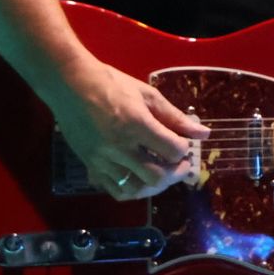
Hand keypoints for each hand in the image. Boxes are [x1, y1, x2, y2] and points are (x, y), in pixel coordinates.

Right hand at [47, 60, 211, 200]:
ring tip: (161, 172)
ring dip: (154, 185)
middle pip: (156, 177)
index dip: (185, 149)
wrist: (71, 85)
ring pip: (135, 189)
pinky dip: (131, 190)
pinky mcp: (90, 166)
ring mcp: (102, 160)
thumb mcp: (147, 94)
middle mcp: (119, 147)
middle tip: (179, 164)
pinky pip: (114, 190)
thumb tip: (203, 133)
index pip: (172, 150)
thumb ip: (175, 117)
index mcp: (136, 124)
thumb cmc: (112, 84)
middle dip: (175, 173)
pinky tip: (138, 177)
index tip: (184, 143)